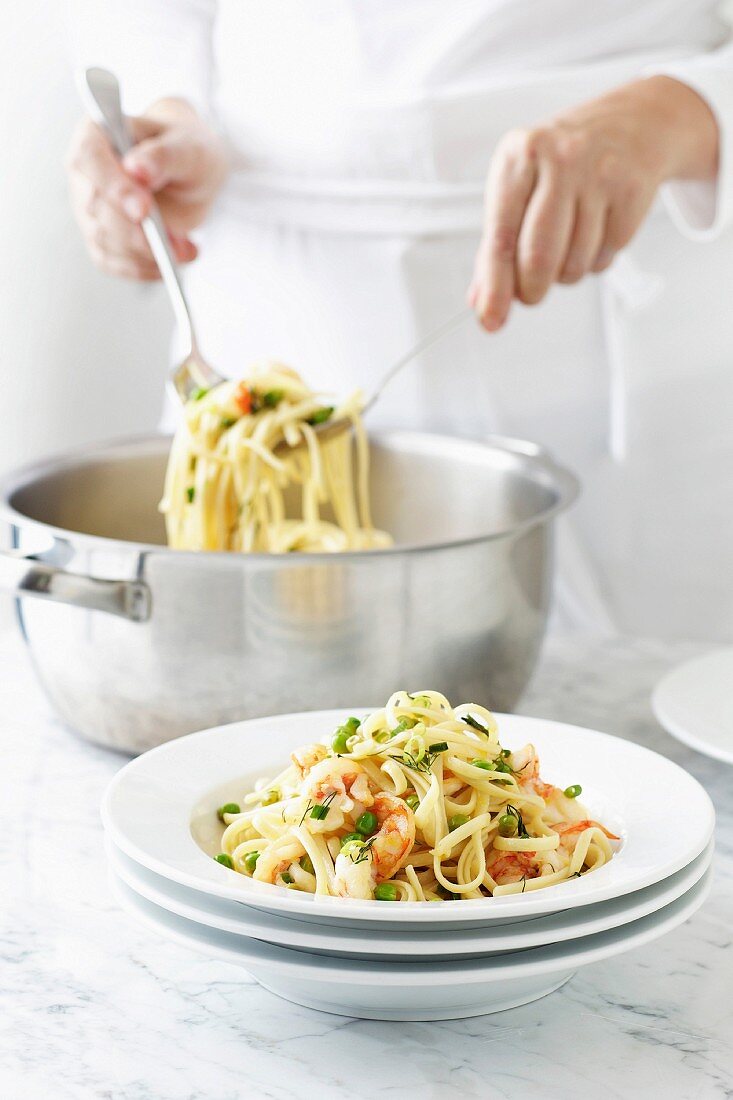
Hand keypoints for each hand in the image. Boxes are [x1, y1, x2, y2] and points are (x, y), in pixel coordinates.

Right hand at [66, 99, 227, 280]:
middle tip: (180, 243)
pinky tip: (168, 264)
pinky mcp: (101, 236)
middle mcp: (85, 172)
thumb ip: (162, 156)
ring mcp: (89, 207)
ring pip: (103, 239)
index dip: (113, 188)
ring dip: (146, 254)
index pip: (89, 159)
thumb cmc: (186, 150)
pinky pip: (111, 262)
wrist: (192, 174)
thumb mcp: (186, 147)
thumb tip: (137, 169)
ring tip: (186, 250)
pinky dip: (142, 269)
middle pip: (96, 208)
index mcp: (97, 135)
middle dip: (138, 232)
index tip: (142, 211)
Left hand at [469, 76, 718, 330]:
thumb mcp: (519, 185)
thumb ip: (496, 243)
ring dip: (566, 273)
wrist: (633, 122)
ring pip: (574, 264)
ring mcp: (600, 174)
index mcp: (519, 155)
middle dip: (532, 289)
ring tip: (569, 241)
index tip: (490, 319)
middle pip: (539, 257)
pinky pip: (605, 256)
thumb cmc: (562, 161)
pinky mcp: (632, 192)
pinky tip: (596, 231)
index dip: (495, 286)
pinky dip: (596, 259)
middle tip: (531, 292)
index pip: (500, 236)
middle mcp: (560, 159)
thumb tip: (481, 299)